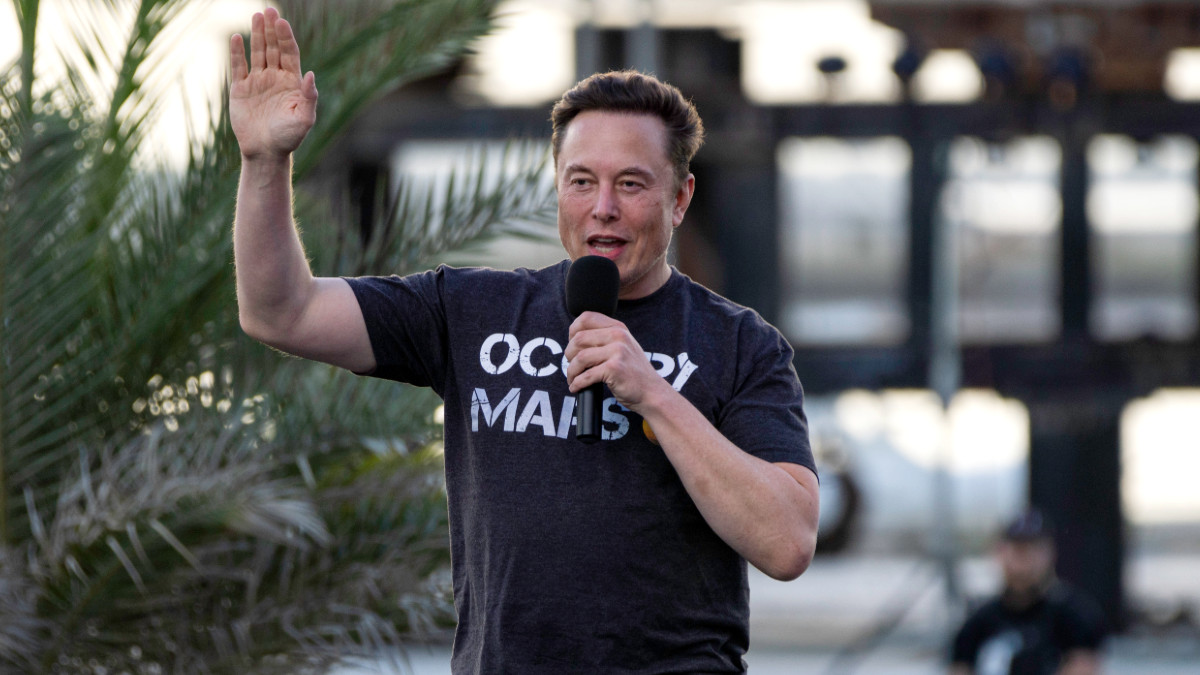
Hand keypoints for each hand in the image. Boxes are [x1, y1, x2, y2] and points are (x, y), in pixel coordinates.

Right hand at [229, 8, 316, 159]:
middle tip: (269, 10)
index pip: (289, 53)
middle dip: (272, 30)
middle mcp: (275, 78)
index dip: (286, 37)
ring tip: (256, 16)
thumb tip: (310, 74)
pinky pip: (239, 66)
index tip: (282, 22)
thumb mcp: (304, 119)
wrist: (265, 152)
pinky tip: (237, 38)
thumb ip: (309, 96)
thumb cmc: (288, 137)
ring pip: (257, 53)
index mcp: (292, 82)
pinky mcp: (240, 89)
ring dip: (256, 34)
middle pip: (273, 47)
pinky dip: (237, 52)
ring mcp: (258, 81)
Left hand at [564, 312, 671, 412]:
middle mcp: (618, 336)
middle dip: (569, 354)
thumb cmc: (633, 373)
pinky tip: (576, 387)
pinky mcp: (614, 368)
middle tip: (573, 366)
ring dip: (571, 371)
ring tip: (573, 379)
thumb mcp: (623, 347)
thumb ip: (605, 338)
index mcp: (618, 328)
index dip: (573, 331)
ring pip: (580, 357)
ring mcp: (618, 351)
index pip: (586, 318)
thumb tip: (574, 339)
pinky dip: (577, 383)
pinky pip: (586, 375)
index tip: (573, 346)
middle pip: (579, 338)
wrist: (652, 392)